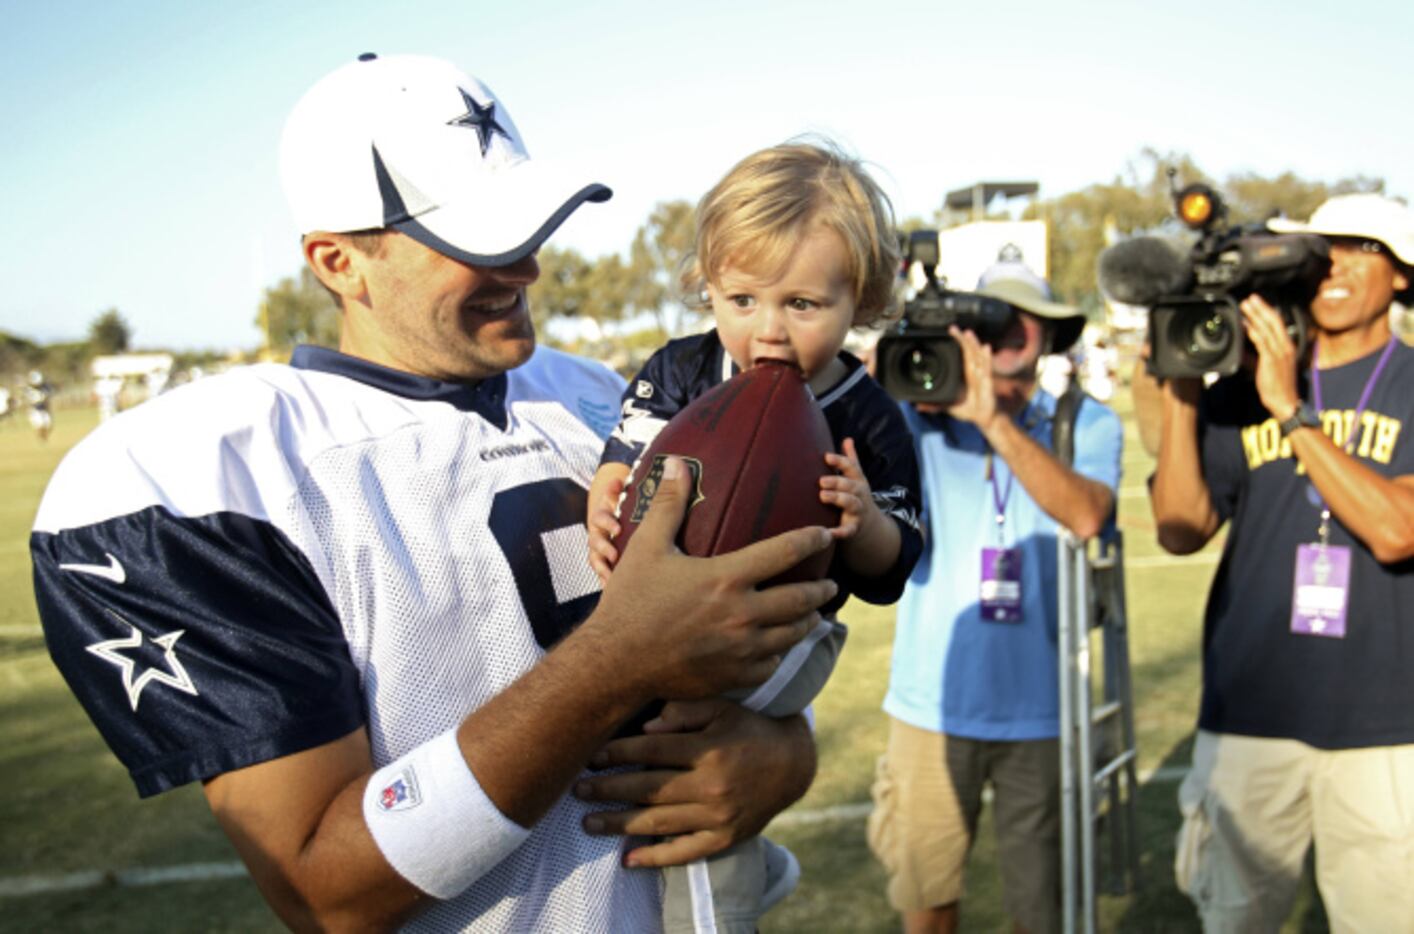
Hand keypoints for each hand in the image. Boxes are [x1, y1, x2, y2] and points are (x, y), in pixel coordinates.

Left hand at [574, 699, 815, 866]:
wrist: (793, 763)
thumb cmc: (749, 728)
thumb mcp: (723, 708)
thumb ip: (685, 712)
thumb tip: (645, 728)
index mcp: (709, 750)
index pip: (652, 752)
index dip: (618, 753)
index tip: (592, 756)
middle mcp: (712, 786)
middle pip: (648, 789)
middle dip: (608, 789)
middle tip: (578, 789)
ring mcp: (718, 816)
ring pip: (659, 822)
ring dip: (619, 824)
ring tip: (588, 822)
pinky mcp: (725, 838)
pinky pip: (686, 852)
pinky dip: (656, 858)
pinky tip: (628, 860)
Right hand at [588, 456, 837, 700]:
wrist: (616, 663)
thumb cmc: (631, 601)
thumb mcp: (647, 547)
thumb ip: (669, 504)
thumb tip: (676, 463)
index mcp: (727, 578)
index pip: (786, 551)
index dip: (811, 539)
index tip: (826, 534)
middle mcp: (742, 614)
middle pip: (801, 600)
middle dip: (821, 590)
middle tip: (830, 585)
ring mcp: (741, 650)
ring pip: (791, 635)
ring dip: (806, 622)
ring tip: (812, 615)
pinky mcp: (734, 677)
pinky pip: (770, 665)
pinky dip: (777, 653)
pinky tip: (776, 647)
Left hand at [820, 438, 877, 540]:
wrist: (871, 523)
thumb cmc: (857, 496)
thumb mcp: (856, 477)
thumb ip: (850, 460)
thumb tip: (848, 439)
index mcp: (858, 480)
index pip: (851, 468)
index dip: (840, 462)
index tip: (826, 457)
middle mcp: (860, 494)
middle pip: (851, 486)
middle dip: (837, 482)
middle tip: (821, 480)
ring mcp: (858, 511)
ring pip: (851, 504)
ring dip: (838, 499)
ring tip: (822, 496)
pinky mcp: (854, 527)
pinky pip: (848, 530)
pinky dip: (841, 532)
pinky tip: (830, 532)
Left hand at [944, 326, 998, 428]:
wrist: (984, 418)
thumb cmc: (969, 409)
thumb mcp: (949, 406)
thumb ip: (935, 405)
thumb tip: (918, 406)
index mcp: (965, 374)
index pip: (961, 354)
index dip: (957, 343)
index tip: (950, 331)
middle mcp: (974, 372)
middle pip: (968, 352)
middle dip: (963, 340)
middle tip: (955, 328)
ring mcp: (981, 376)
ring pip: (977, 357)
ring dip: (974, 344)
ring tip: (969, 333)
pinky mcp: (987, 383)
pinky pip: (987, 369)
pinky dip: (987, 358)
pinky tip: (986, 348)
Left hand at [1240, 294, 1301, 419]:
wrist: (1285, 402)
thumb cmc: (1276, 386)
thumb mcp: (1264, 367)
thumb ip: (1254, 357)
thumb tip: (1242, 351)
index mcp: (1287, 346)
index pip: (1278, 324)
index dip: (1267, 312)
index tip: (1256, 303)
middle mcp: (1286, 346)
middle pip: (1274, 321)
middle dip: (1261, 308)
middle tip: (1250, 298)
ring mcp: (1280, 353)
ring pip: (1268, 328)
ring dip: (1256, 315)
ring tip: (1245, 306)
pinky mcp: (1272, 360)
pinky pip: (1262, 342)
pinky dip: (1254, 332)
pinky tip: (1245, 325)